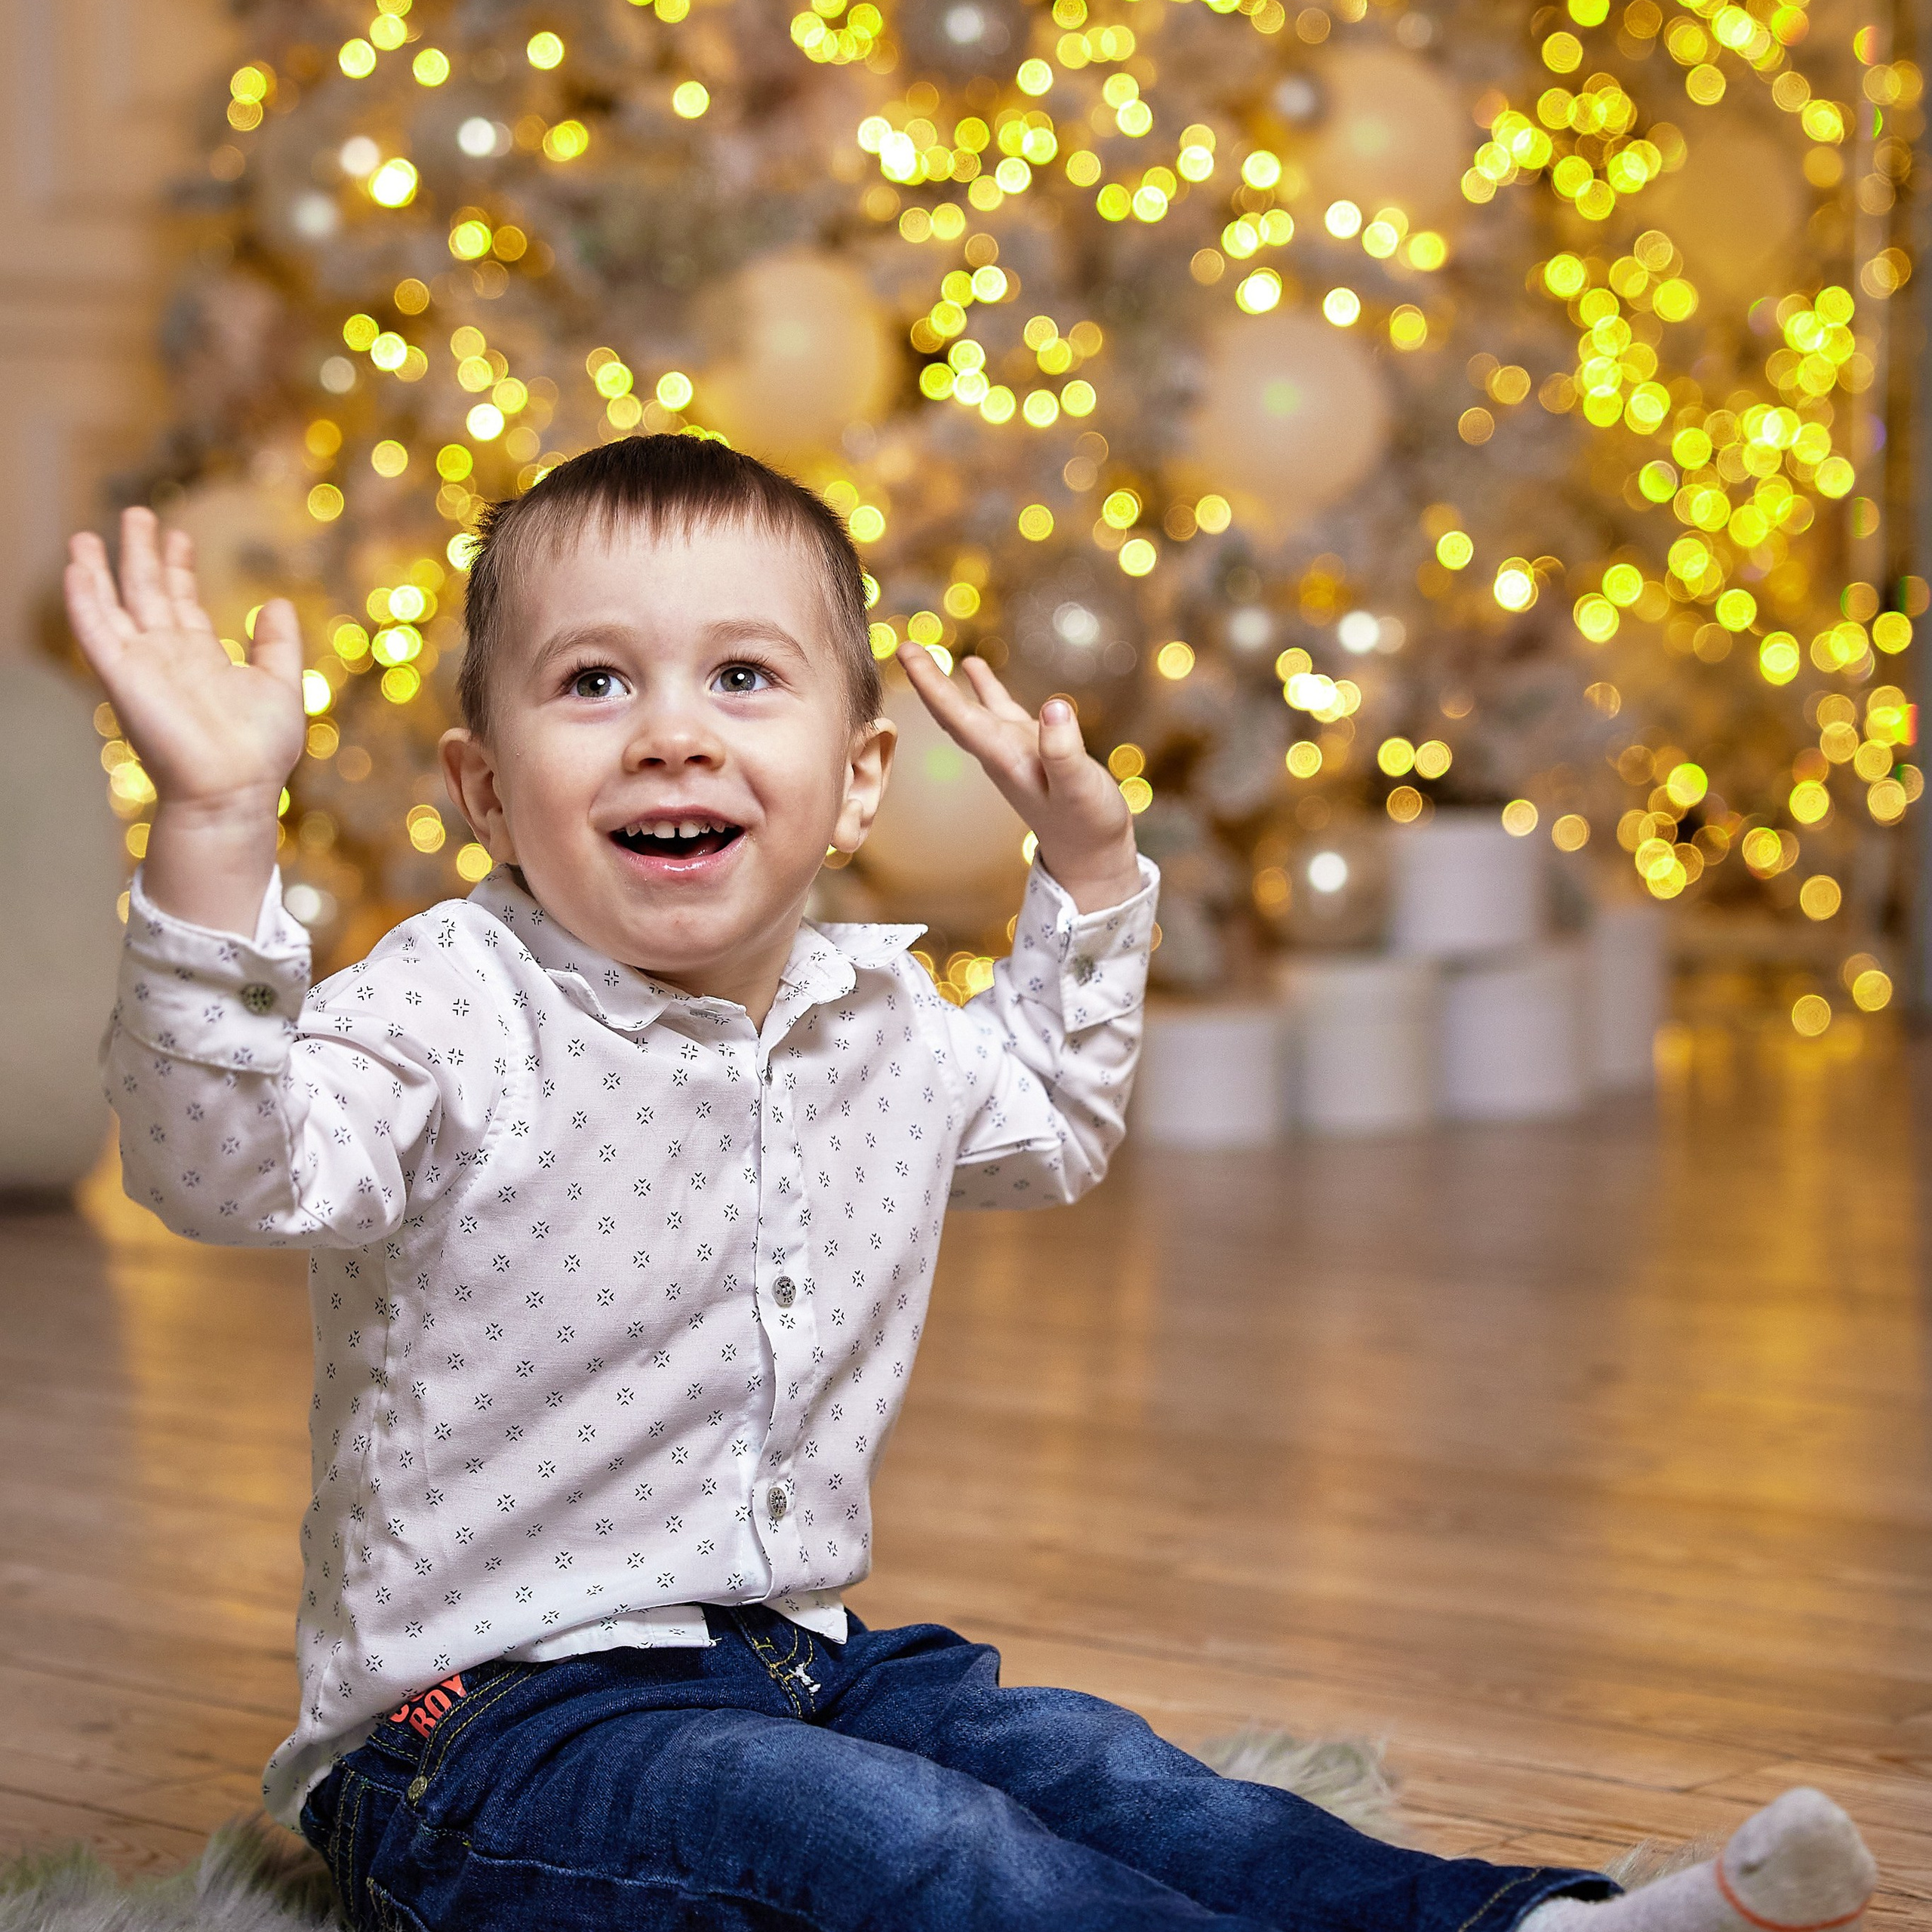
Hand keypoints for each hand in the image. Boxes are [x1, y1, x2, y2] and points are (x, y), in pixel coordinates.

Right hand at [65, 506, 304, 933]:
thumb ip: (277, 645)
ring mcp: (141, 665)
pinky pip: (96, 632)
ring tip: (88, 535)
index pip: (183, 603)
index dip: (179, 568)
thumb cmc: (261, 749)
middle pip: (147, 593)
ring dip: (99, 570)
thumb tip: (276, 602)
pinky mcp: (121, 677)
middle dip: (141, 554)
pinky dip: (84, 600)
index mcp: (201, 658)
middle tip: (137, 514)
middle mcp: (167, 657)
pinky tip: (77, 569)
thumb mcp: (281, 684)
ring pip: (113, 606)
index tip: (179, 536)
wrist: (236, 788)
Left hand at [895, 643, 1141, 913]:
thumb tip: (1055, 707)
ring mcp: (1013, 749)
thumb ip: (1065, 752)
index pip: (958, 716)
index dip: (931, 683)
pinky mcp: (1030, 748)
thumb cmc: (1088, 824)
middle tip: (904, 647)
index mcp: (1005, 759)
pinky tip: (973, 666)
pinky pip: (999, 711)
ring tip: (919, 654)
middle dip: (927, 680)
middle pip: (953, 712)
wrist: (1092, 852)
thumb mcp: (1081, 789)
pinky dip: (984, 688)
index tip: (905, 652)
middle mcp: (1000, 752)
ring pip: (969, 710)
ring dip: (945, 684)